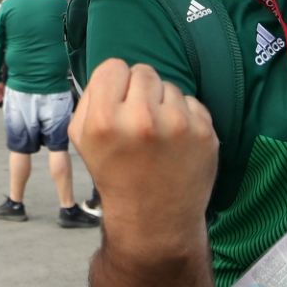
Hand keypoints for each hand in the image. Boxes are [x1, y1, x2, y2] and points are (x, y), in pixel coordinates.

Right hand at [69, 60, 216, 256]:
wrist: (154, 219)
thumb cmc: (115, 175)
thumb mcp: (82, 141)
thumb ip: (91, 100)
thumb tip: (112, 74)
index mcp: (105, 120)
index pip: (113, 66)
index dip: (114, 84)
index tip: (117, 103)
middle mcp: (141, 119)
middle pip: (143, 72)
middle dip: (139, 92)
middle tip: (138, 120)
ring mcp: (177, 125)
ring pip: (169, 85)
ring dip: (162, 104)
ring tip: (158, 134)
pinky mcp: (204, 133)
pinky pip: (191, 102)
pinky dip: (184, 117)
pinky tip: (176, 141)